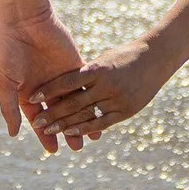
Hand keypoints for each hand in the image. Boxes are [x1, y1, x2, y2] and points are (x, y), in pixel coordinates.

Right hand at [0, 2, 82, 147]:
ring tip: (94, 136)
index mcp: (26, 91)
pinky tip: (100, 110)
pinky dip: (92, 98)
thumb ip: (9, 108)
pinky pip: (86, 85)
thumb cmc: (6, 48)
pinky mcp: (75, 64)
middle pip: (59, 114)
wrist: (22, 17)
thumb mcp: (4, 81)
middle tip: (77, 148)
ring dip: (83, 118)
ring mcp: (61, 75)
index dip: (45, 134)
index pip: (38, 118)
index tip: (53, 150)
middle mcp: (45, 86)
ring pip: (75, 102)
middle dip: (67, 130)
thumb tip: (13, 134)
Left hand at [24, 39, 177, 148]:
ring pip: (86, 115)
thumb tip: (62, 86)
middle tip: (36, 123)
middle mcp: (107, 85)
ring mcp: (118, 99)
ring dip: (65, 125)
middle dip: (53, 114)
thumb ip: (85, 73)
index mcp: (99, 68)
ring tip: (48, 131)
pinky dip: (86, 129)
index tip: (31, 97)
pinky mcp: (126, 111)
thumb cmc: (125, 55)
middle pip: (74, 102)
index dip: (49, 90)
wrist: (157, 58)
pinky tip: (72, 133)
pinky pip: (102, 122)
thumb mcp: (103, 59)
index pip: (68, 81)